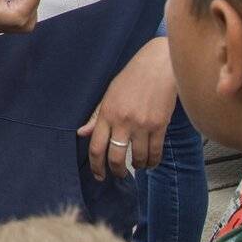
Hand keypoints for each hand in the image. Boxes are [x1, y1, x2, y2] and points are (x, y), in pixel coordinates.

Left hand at [77, 37, 175, 179]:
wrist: (158, 66)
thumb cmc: (132, 78)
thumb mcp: (109, 95)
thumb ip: (96, 117)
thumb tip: (81, 133)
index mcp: (107, 113)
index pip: (96, 146)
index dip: (96, 166)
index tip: (98, 175)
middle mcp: (122, 121)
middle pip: (115, 157)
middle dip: (116, 171)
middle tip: (118, 174)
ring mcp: (142, 124)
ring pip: (137, 158)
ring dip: (137, 167)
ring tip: (137, 166)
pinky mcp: (160, 125)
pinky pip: (155, 152)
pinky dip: (152, 161)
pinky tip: (150, 162)